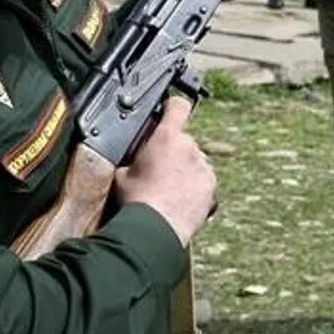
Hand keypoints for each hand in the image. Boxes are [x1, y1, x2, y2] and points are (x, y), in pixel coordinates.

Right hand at [114, 98, 215, 245]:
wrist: (157, 227)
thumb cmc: (138, 200)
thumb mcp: (122, 173)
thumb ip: (131, 157)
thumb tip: (130, 157)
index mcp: (167, 137)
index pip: (177, 106)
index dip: (171, 106)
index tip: (167, 111)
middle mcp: (190, 147)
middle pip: (183, 139)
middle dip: (173, 149)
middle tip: (158, 167)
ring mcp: (203, 166)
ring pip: (194, 160)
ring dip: (184, 168)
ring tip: (168, 188)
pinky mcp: (211, 186)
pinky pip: (203, 179)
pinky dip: (194, 185)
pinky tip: (179, 198)